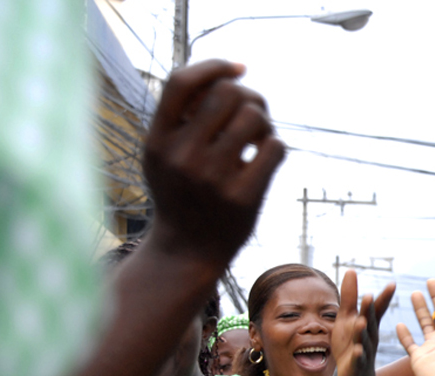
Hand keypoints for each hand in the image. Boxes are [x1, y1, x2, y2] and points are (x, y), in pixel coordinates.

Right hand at [142, 60, 285, 264]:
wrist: (186, 251)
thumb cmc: (181, 193)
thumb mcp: (163, 154)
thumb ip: (182, 117)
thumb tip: (229, 75)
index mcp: (157, 140)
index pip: (182, 82)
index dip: (215, 65)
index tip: (239, 68)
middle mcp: (182, 156)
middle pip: (227, 93)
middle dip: (249, 96)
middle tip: (255, 113)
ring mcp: (213, 178)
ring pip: (254, 117)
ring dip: (265, 121)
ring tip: (259, 137)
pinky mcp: (243, 197)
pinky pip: (275, 148)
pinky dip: (276, 146)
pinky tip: (266, 157)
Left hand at [333, 270, 395, 375]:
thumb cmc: (352, 342)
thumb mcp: (347, 317)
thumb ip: (350, 296)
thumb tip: (351, 270)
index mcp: (369, 324)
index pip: (376, 309)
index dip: (383, 298)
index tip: (392, 284)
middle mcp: (369, 335)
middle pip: (369, 321)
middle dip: (368, 310)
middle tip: (368, 296)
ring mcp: (363, 350)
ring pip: (363, 340)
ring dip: (361, 331)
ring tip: (360, 322)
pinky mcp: (355, 364)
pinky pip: (357, 359)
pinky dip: (357, 355)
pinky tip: (357, 350)